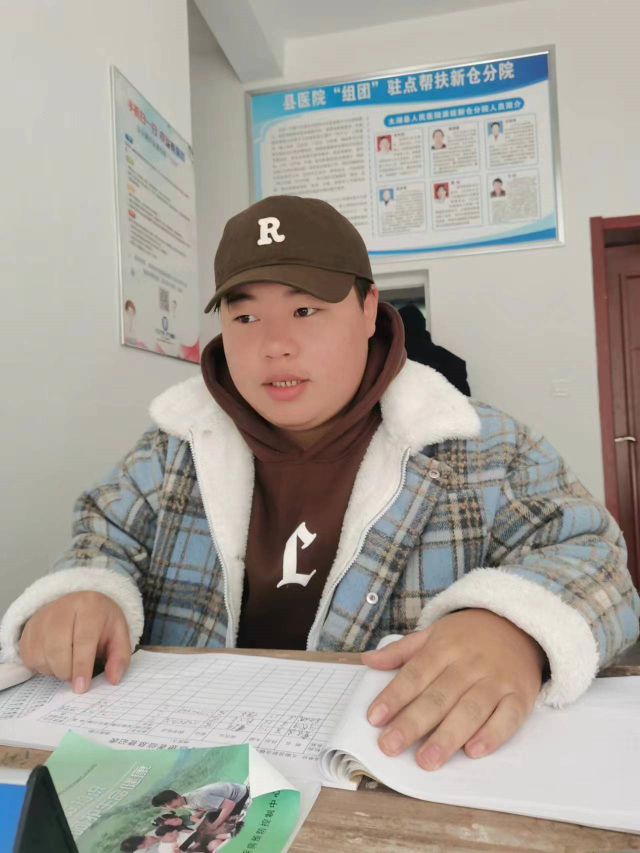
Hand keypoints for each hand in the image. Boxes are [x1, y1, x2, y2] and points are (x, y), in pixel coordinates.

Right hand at [19, 591, 130, 693]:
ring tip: (69, 661)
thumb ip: (119, 657)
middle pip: (57, 649)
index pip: (83, 639)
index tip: (81, 688)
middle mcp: (62, 607)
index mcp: (90, 606)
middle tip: (76, 678)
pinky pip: (29, 657)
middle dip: (66, 671)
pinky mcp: (27, 628)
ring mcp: (41, 617)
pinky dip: (42, 666)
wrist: (79, 605)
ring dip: (54, 669)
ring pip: (41, 655)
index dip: (82, 666)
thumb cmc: (100, 623)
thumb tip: (113, 679)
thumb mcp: (118, 635)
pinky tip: (55, 658)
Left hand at [362, 608, 545, 769]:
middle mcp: (469, 664)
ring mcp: (496, 680)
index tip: (374, 718)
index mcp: (444, 647)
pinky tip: (473, 751)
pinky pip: (507, 717)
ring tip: (426, 760)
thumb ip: (401, 650)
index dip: (394, 696)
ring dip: (447, 737)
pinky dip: (492, 735)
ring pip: (470, 710)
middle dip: (412, 723)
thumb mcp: (434, 633)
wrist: (518, 624)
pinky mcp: (520, 696)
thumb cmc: (468, 635)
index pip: (415, 674)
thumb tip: (368, 660)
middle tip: (390, 746)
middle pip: (438, 696)